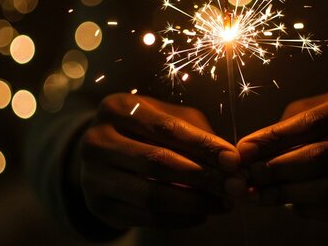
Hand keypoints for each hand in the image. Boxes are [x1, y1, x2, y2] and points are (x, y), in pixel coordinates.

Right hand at [79, 93, 242, 228]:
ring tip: (223, 203)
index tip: (234, 161)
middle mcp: (97, 140)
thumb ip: (196, 132)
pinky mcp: (98, 206)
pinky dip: (179, 219)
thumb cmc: (145, 130)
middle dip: (205, 177)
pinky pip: (145, 217)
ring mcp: (93, 175)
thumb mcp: (167, 117)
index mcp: (117, 108)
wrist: (102, 156)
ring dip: (195, 202)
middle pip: (158, 162)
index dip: (204, 146)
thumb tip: (230, 160)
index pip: (167, 128)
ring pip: (152, 195)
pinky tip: (201, 214)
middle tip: (235, 187)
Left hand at [237, 81, 327, 221]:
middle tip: (249, 176)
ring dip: (287, 194)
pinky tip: (289, 203)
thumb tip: (248, 152)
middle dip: (277, 169)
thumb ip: (288, 126)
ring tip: (261, 193)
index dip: (274, 138)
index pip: (313, 123)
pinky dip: (307, 209)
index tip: (243, 151)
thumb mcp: (322, 107)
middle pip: (321, 157)